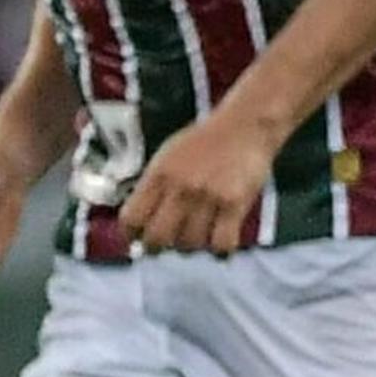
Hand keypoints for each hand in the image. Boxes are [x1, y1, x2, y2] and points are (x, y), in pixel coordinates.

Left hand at [118, 106, 273, 254]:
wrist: (245, 126)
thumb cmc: (203, 142)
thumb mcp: (167, 156)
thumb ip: (152, 186)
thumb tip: (138, 219)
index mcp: (158, 175)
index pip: (131, 218)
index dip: (130, 234)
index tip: (136, 237)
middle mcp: (180, 189)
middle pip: (157, 238)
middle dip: (157, 247)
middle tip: (165, 244)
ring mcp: (208, 198)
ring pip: (189, 245)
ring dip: (190, 247)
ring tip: (195, 238)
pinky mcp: (235, 204)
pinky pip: (221, 243)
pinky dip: (219, 250)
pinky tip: (219, 242)